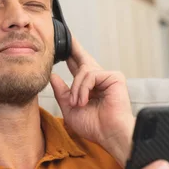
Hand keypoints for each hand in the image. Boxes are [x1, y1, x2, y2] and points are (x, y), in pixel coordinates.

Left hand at [50, 36, 134, 164]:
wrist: (109, 134)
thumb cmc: (94, 126)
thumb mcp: (70, 109)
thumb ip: (62, 92)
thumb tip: (53, 76)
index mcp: (90, 88)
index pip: (77, 68)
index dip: (70, 56)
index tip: (62, 47)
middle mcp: (99, 80)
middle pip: (83, 59)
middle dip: (74, 48)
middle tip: (66, 35)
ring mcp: (108, 77)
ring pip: (83, 71)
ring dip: (76, 89)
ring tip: (78, 104)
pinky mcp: (114, 77)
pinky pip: (90, 75)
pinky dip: (83, 88)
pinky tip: (84, 101)